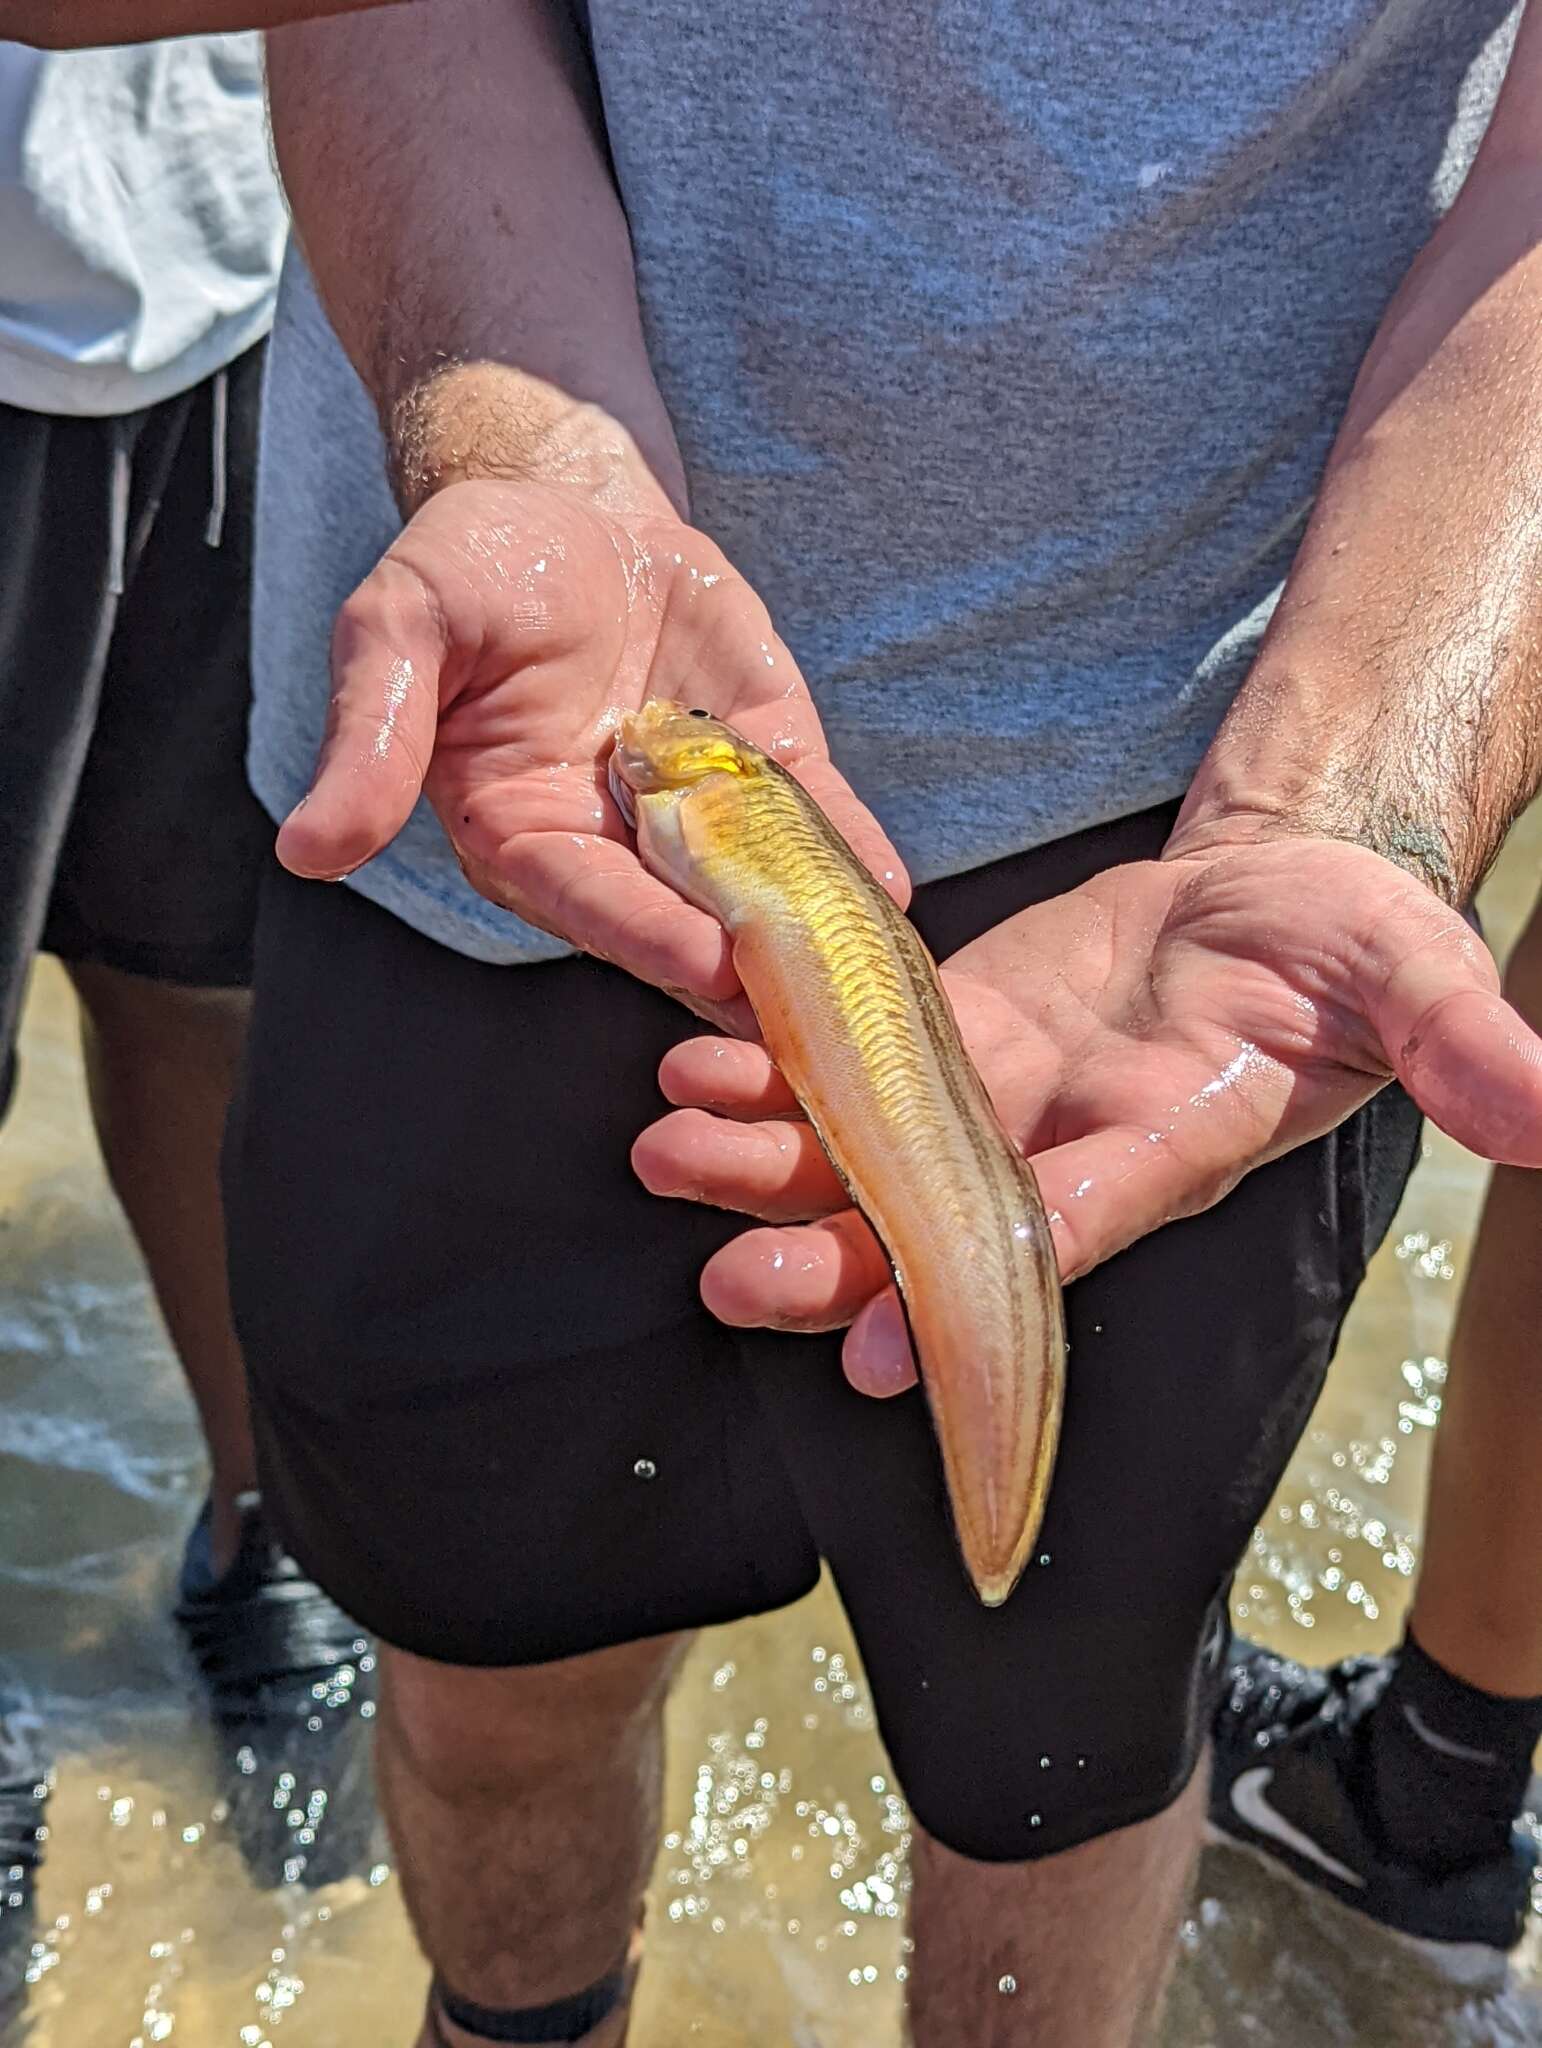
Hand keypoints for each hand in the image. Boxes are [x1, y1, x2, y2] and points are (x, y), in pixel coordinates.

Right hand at [275, 476, 903, 1011]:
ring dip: (806, 930)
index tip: (706, 965)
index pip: (585, 901)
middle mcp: (609, 847)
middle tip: (809, 1016)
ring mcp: (694, 808)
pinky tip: (886, 886)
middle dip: (745, 965)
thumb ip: (373, 738)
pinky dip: (845, 846)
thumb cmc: (465, 567)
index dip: (646, 933)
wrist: (562, 503)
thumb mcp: (401, 629)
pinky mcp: (760, 758)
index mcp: (518, 836)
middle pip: (681, 919)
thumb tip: (308, 848)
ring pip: (753, 881)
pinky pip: (807, 811)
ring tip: (865, 979)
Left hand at [632, 831, 1541, 1392]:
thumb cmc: (1342, 952)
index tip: (887, 1350)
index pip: (1070, 1232)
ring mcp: (989, 1102)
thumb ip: (1462, 1046)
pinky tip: (691, 1068)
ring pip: (863, 1163)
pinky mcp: (940, 1040)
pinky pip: (842, 1075)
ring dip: (763, 1166)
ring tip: (666, 1154)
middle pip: (931, 1234)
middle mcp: (1060, 1151)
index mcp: (1168, 1149)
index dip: (980, 1295)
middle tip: (730, 1279)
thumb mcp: (1416, 980)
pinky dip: (766, 1074)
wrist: (1261, 903)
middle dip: (832, 1262)